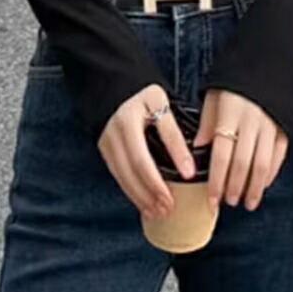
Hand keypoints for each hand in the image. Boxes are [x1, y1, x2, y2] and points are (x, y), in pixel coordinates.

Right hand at [97, 84, 196, 219]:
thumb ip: (173, 134)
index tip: (176, 192)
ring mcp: (105, 143)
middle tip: (168, 209)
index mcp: (127, 123)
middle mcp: (113, 136)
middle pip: (130, 173)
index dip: (159, 179)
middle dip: (149, 194)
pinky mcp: (104, 148)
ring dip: (139, 197)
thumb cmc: (141, 92)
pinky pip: (117, 174)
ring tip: (157, 212)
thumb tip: (188, 168)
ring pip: (121, 177)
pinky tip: (142, 200)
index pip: (143, 159)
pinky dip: (130, 189)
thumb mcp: (160, 104)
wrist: (112, 80)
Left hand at [193, 88, 288, 211]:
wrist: (268, 61)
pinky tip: (263, 185)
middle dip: (234, 188)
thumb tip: (197, 148)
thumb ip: (206, 123)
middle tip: (227, 202)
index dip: (216, 181)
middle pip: (243, 164)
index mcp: (231, 113)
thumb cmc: (236, 80)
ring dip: (254, 188)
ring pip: (263, 165)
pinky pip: (279, 157)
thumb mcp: (213, 95)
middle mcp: (252, 122)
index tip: (212, 198)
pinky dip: (271, 175)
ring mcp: (271, 126)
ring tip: (247, 202)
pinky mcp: (285, 128)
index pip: (222, 154)